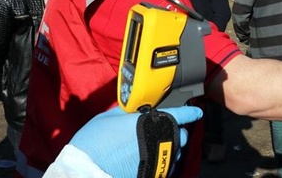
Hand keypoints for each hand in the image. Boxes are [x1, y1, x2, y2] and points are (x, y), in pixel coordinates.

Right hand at [70, 106, 202, 177]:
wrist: (85, 171)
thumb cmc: (94, 143)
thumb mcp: (108, 117)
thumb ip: (127, 112)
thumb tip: (134, 110)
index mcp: (151, 122)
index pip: (180, 114)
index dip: (190, 112)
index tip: (196, 112)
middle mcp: (161, 141)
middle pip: (182, 135)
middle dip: (177, 131)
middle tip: (165, 130)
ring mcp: (160, 160)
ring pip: (176, 153)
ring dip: (171, 148)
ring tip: (155, 146)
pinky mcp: (155, 175)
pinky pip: (167, 167)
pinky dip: (163, 162)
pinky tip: (151, 160)